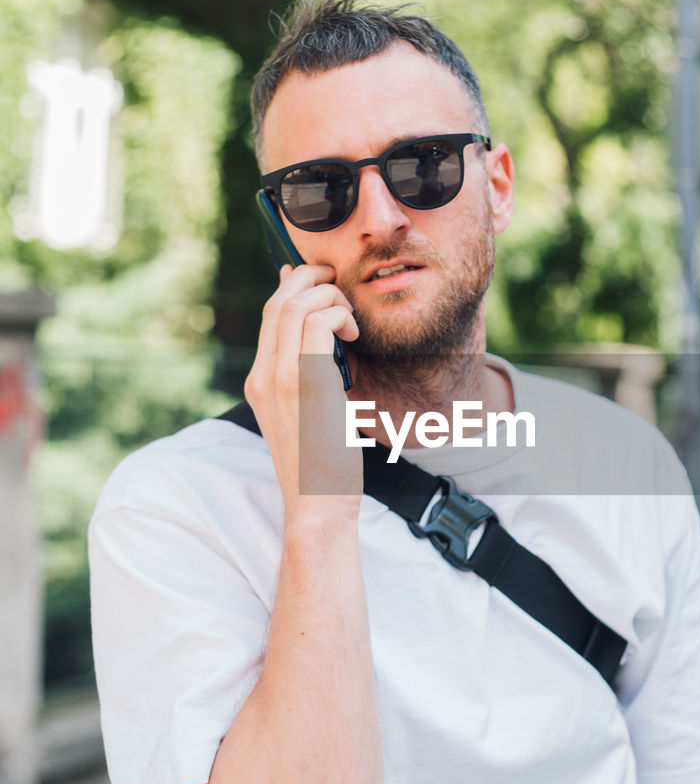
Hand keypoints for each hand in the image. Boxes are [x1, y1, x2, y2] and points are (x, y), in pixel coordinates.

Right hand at [244, 264, 360, 516]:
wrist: (318, 504)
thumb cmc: (322, 464)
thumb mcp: (307, 416)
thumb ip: (309, 378)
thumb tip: (323, 341)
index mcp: (260, 382)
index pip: (269, 315)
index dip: (293, 286)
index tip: (318, 281)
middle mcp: (263, 376)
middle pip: (278, 300)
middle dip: (311, 279)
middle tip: (340, 285)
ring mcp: (281, 378)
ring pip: (296, 303)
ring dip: (330, 298)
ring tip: (350, 320)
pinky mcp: (307, 383)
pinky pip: (318, 323)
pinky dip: (340, 316)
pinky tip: (355, 336)